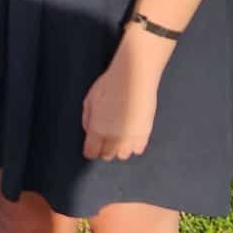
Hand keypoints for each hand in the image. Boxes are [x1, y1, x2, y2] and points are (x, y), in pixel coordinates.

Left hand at [80, 36, 162, 159]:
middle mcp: (113, 137)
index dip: (90, 149)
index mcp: (97, 129)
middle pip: (107, 155)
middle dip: (104, 149)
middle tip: (105, 138)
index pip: (91, 152)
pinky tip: (131, 133)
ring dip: (120, 148)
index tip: (92, 146)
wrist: (135, 77)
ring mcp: (130, 136)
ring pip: (123, 155)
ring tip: (119, 135)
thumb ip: (88, 119)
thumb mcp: (90, 100)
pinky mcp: (145, 133)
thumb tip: (89, 131)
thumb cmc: (111, 84)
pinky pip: (138, 149)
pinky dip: (134, 144)